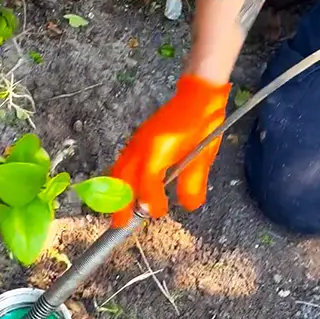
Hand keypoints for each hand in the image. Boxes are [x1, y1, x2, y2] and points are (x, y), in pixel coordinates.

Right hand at [105, 74, 231, 226]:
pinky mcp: (137, 139)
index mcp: (158, 150)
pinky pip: (121, 162)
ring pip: (118, 170)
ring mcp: (136, 141)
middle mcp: (141, 146)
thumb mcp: (204, 156)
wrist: (197, 94)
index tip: (158, 213)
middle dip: (118, 203)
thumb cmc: (203, 123)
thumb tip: (188, 206)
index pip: (147, 184)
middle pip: (121, 179)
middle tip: (119, 224)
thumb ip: (193, 182)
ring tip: (118, 211)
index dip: (151, 202)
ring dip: (115, 192)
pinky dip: (119, 179)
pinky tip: (125, 189)